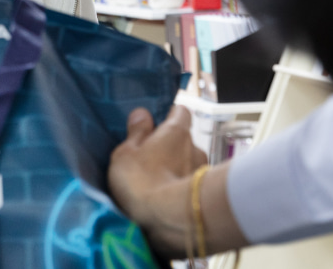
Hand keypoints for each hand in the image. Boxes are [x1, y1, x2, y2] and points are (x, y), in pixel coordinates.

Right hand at [108, 105, 209, 257]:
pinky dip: (183, 188)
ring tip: (159, 186)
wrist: (171, 222)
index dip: (169, 116)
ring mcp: (204, 172)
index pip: (180, 111)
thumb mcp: (126, 154)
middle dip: (170, 148)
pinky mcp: (207, 196)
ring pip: (189, 164)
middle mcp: (196, 147)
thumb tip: (142, 114)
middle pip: (183, 140)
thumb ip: (135, 133)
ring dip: (177, 169)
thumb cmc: (143, 181)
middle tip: (150, 161)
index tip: (156, 125)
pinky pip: (192, 185)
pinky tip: (169, 201)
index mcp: (176, 131)